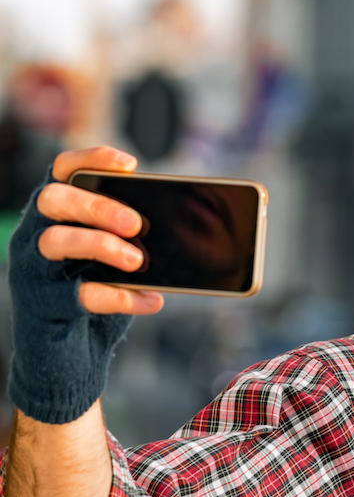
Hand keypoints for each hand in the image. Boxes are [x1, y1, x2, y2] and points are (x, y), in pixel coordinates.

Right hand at [36, 146, 163, 314]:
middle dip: (97, 207)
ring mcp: (35, 263)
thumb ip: (129, 229)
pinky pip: (77, 295)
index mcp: (59, 208)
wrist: (72, 337)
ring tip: (137, 261)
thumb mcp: (113, 246)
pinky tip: (151, 300)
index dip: (91, 159)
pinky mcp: (43, 300)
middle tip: (136, 224)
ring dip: (101, 246)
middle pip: (53, 199)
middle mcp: (38, 228)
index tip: (130, 166)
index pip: (63, 168)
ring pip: (54, 241)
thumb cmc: (97, 277)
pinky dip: (118, 298)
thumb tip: (175, 221)